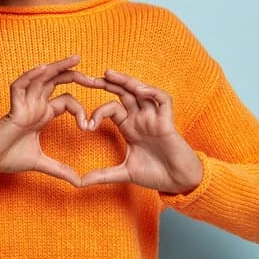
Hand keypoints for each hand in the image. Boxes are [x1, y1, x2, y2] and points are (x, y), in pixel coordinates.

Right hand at [0, 54, 92, 186]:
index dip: (80, 108)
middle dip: (74, 74)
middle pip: (56, 81)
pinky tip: (42, 69)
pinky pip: (19, 87)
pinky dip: (30, 77)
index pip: (66, 100)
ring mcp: (24, 104)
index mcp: (42, 114)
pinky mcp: (12, 108)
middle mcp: (35, 104)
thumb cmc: (7, 157)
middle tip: (94, 77)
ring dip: (57, 67)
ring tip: (75, 60)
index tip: (88, 126)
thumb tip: (79, 182)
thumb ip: (59, 170)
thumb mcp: (40, 163)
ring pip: (41, 78)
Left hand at [80, 69, 203, 192]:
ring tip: (110, 75)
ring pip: (141, 91)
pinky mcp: (168, 122)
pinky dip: (152, 93)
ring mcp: (154, 118)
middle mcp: (141, 118)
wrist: (179, 183)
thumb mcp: (125, 173)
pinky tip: (139, 91)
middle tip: (90, 78)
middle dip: (109, 84)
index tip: (87, 125)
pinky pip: (163, 100)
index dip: (98, 111)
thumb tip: (79, 182)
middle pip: (124, 93)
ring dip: (126, 82)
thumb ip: (103, 175)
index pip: (112, 108)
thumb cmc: (155, 175)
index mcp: (129, 127)